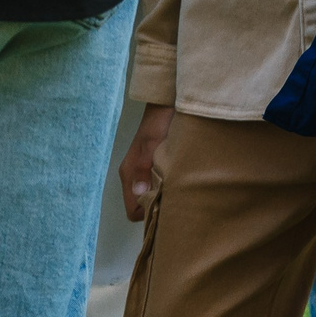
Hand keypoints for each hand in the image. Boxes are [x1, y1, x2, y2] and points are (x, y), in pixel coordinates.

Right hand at [118, 102, 173, 221]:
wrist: (169, 102)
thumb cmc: (161, 122)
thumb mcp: (154, 143)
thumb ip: (145, 167)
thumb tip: (140, 193)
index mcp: (130, 173)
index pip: (133, 210)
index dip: (148, 214)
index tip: (167, 209)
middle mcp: (135, 176)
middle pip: (143, 206)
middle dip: (159, 207)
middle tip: (181, 202)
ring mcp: (145, 170)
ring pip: (152, 196)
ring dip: (166, 196)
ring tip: (185, 192)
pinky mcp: (156, 164)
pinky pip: (159, 185)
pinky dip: (170, 186)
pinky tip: (186, 181)